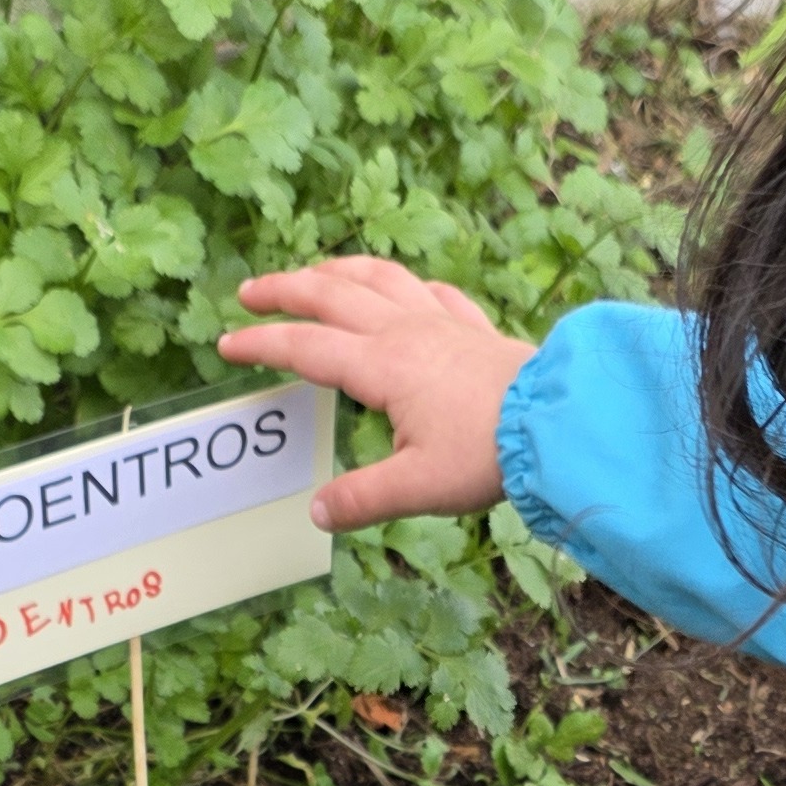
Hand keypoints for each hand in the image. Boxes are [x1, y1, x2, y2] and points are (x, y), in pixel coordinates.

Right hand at [217, 258, 535, 535]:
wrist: (559, 421)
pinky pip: (434, 292)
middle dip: (285, 289)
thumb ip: (362, 499)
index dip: (262, 343)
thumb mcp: (418, 486)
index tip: (226, 343)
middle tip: (249, 291)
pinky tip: (407, 289)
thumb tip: (316, 514)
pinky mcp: (475, 327)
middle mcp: (406, 332)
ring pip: (379, 279)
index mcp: (382, 367)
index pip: (306, 347)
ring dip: (339, 270)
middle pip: (332, 295)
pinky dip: (408, 284)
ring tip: (314, 272)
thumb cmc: (488, 454)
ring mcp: (442, 322)